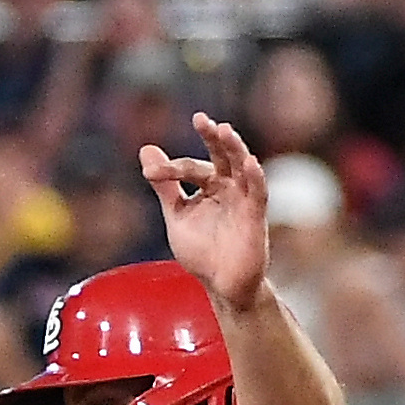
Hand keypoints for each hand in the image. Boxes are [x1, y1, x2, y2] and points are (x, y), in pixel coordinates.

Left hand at [141, 112, 268, 311]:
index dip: (169, 169)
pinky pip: (258, 194)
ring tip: (224, 130)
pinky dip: (255, 178)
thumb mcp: (177, 216)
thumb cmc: (203, 251)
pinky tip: (250, 162)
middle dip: (212, 138)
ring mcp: (243, 200)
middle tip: (200, 119)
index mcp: (210, 186)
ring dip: (235, 149)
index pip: (189, 169)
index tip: (149, 174)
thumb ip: (165, 187)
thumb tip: (146, 149)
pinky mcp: (256, 218)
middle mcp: (229, 187)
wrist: (221, 285)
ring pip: (243, 168)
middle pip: (223, 155)